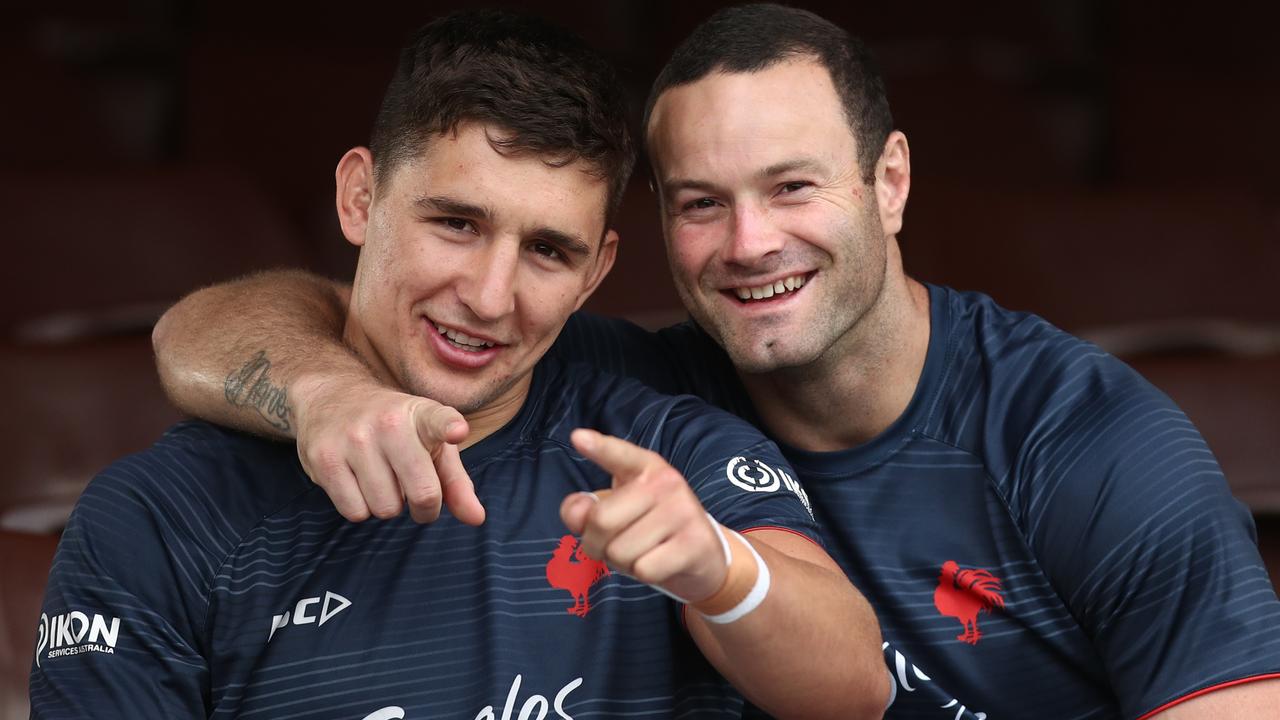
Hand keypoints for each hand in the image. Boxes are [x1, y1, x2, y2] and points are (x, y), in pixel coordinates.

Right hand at [292, 374, 484, 524]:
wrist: (333, 397)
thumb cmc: (396, 430)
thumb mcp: (431, 445)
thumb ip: (456, 483)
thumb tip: (477, 519)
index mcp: (423, 415)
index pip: (438, 420)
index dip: (449, 427)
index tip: (457, 431)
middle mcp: (389, 423)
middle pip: (422, 493)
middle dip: (424, 506)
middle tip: (414, 491)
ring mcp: (354, 439)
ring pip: (385, 509)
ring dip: (387, 504)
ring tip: (380, 477)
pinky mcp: (324, 458)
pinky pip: (354, 511)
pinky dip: (361, 507)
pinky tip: (357, 481)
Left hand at [559, 428, 726, 602]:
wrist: (704, 555)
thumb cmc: (650, 529)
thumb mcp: (618, 511)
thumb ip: (585, 510)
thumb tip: (577, 514)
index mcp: (646, 468)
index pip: (620, 455)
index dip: (599, 448)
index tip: (577, 437)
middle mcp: (666, 483)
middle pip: (601, 521)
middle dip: (596, 544)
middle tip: (614, 544)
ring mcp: (682, 512)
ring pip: (620, 552)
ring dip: (623, 563)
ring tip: (642, 552)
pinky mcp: (693, 544)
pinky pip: (643, 570)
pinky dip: (643, 574)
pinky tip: (659, 563)